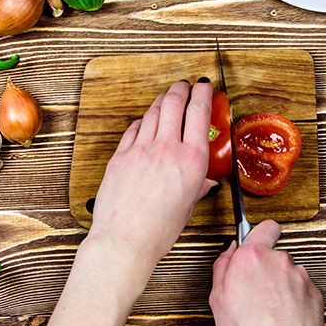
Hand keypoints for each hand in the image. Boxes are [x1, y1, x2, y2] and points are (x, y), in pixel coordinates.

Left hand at [89, 79, 217, 264]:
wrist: (124, 240)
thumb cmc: (157, 231)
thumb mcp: (188, 208)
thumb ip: (197, 188)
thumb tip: (205, 182)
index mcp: (191, 161)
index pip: (199, 113)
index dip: (202, 93)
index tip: (204, 86)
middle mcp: (166, 149)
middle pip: (174, 103)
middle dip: (181, 88)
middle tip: (184, 85)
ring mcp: (140, 150)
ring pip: (153, 112)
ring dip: (162, 100)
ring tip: (167, 97)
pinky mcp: (120, 156)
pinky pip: (133, 129)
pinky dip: (142, 121)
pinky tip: (145, 121)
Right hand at [209, 220, 323, 325]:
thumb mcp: (218, 296)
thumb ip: (223, 264)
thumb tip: (229, 252)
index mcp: (253, 256)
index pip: (265, 226)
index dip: (261, 233)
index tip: (257, 239)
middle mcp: (279, 261)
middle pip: (274, 254)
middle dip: (266, 266)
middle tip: (254, 287)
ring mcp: (300, 277)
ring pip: (289, 272)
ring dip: (281, 284)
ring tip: (269, 306)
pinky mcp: (315, 293)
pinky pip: (302, 288)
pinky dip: (295, 298)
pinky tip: (283, 314)